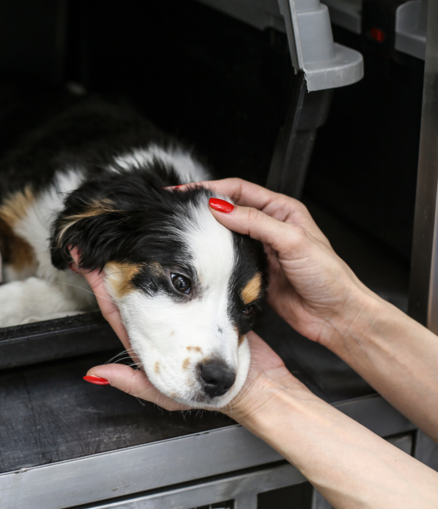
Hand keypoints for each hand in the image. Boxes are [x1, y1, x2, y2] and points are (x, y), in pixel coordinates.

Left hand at [69, 247, 306, 419]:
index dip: (101, 288)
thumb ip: (132, 383)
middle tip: (96, 243)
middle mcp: (165, 321)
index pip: (116, 309)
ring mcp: (187, 307)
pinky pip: (193, 273)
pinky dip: (182, 259)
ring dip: (141, 255)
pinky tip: (172, 241)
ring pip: (162, 277)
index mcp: (150, 339)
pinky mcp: (210, 297)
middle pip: (132, 286)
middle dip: (114, 264)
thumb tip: (95, 373)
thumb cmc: (216, 394)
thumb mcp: (169, 396)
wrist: (260, 384)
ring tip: (123, 235)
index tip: (87, 265)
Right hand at [199, 179, 375, 347]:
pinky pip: (227, 261)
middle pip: (229, 210)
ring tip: (183, 230)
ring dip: (206, 233)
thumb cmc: (328, 277)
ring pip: (225, 236)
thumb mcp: (293, 241)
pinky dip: (214, 259)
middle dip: (203, 208)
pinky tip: (201, 257)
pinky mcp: (252, 272)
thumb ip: (256, 222)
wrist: (335, 316)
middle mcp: (269, 228)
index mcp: (282, 211)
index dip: (211, 189)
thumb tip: (222, 209)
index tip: (187, 192)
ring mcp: (259, 250)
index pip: (239, 191)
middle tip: (177, 210)